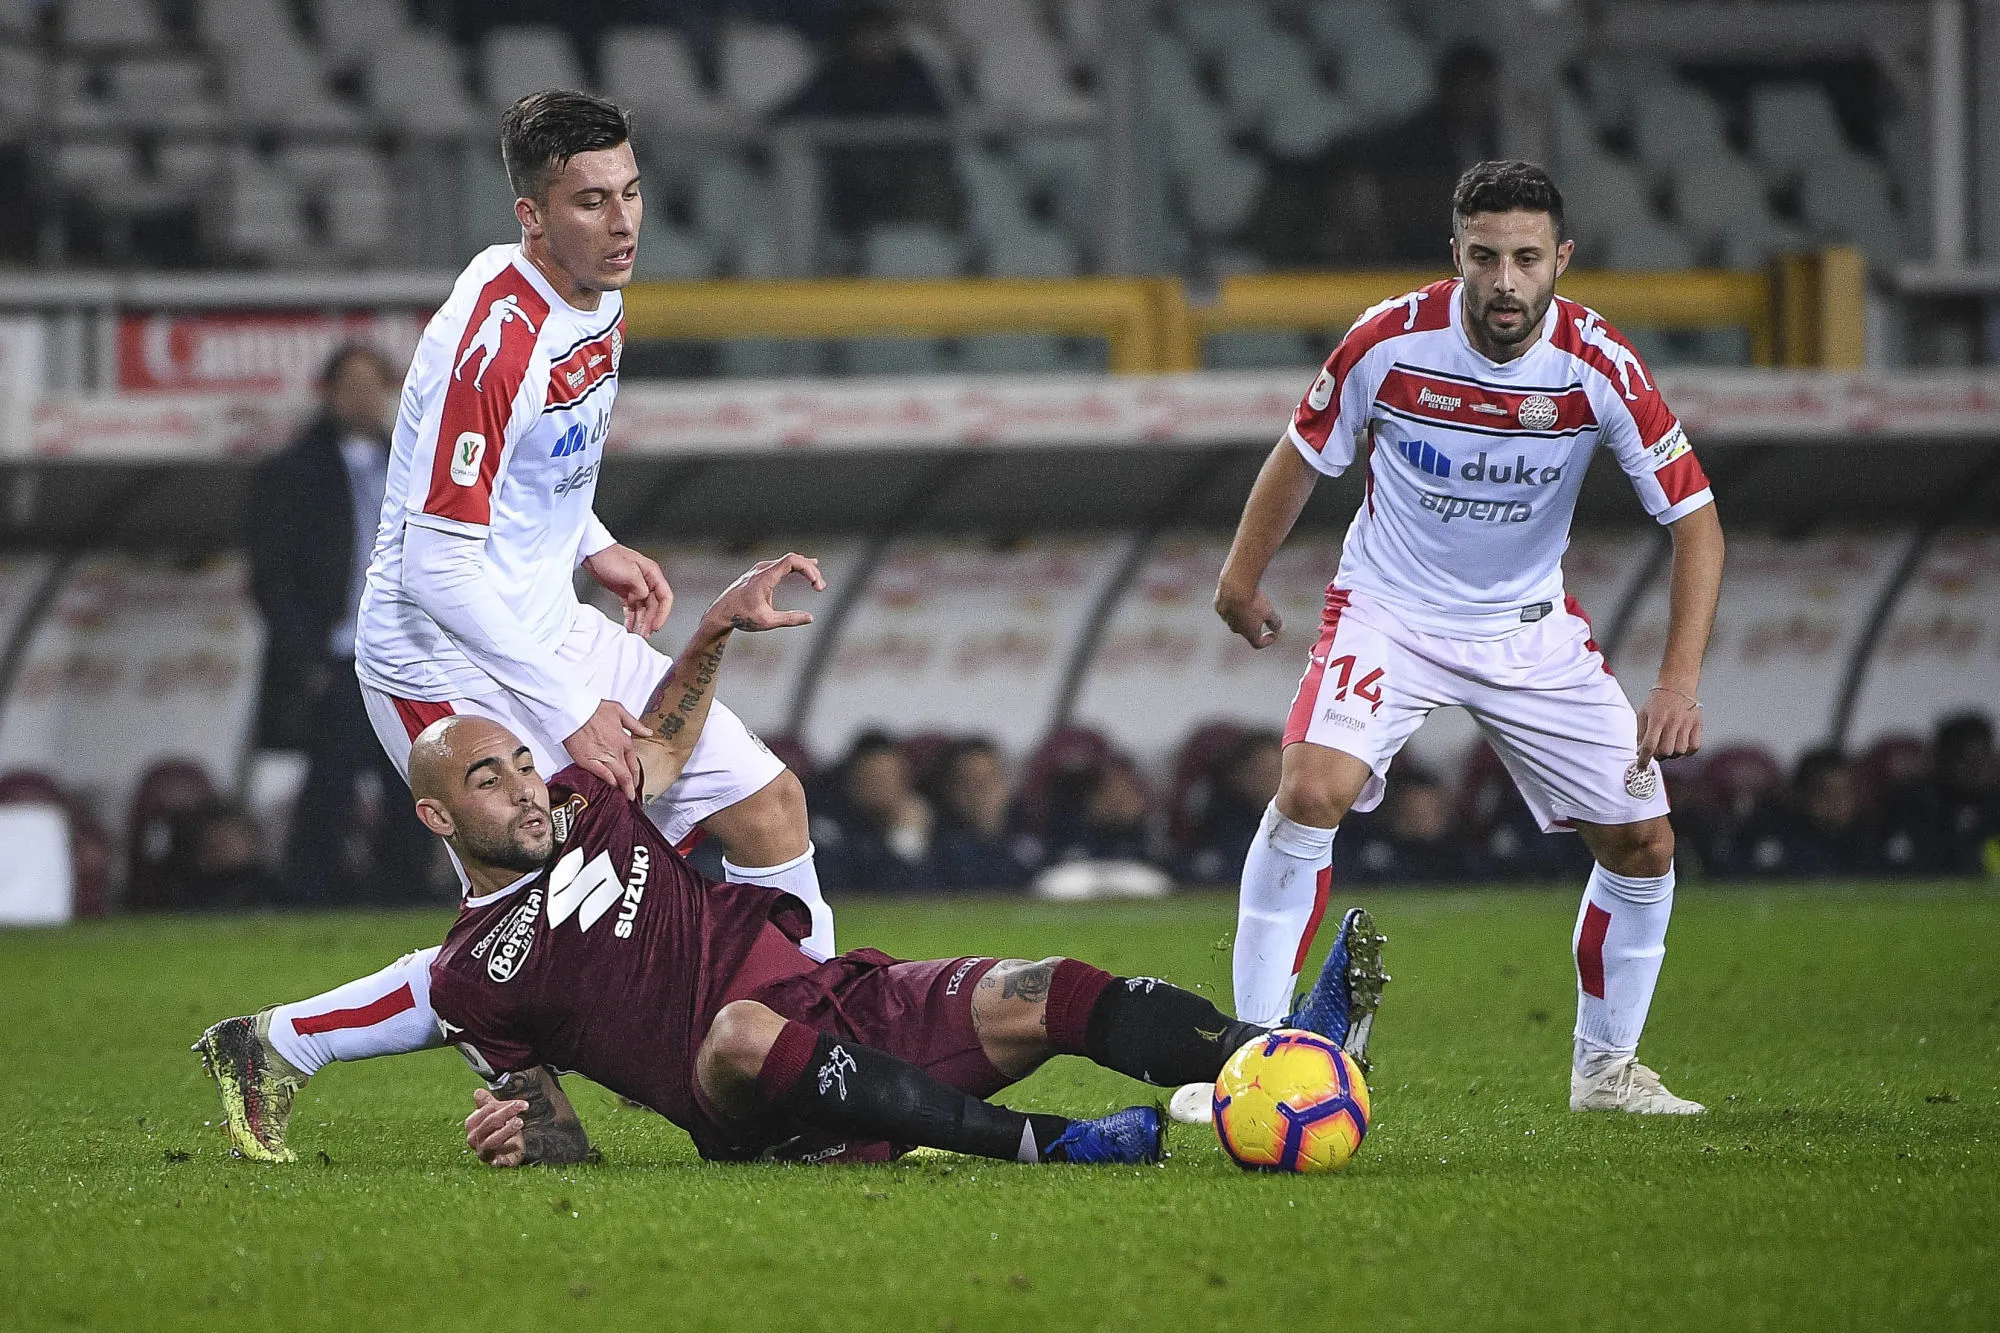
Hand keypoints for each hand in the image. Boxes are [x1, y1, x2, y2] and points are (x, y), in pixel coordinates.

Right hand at [466, 1087, 528, 1167]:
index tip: (520, 1102)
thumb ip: (489, 1103)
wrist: (509, 1150)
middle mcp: (473, 1139)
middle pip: (489, 1122)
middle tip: (524, 1106)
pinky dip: (506, 1152)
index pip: (486, 1110)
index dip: (503, 1104)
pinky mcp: (494, 1163)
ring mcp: (483, 1152)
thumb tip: (478, 1092)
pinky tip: (515, 1146)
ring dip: (507, 1130)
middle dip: (507, 1112)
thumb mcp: (497, 1114)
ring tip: (520, 1121)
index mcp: (472, 1124)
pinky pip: (499, 1159)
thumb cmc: (500, 1128)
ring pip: (492, 1141)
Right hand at [565, 699, 652, 799]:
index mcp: (624, 740)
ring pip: (617, 778)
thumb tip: (648, 732)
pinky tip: (611, 788)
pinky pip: (602, 776)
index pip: (634, 763)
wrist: (574, 711)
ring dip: (622, 789)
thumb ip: (635, 724)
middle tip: (632, 797)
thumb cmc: (594, 709)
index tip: (636, 782)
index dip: (636, 775)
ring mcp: (602, 758)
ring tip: (624, 797)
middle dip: (631, 787)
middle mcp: (615, 751)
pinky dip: (608, 783)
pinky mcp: (588, 762)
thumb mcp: (619, 711)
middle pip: (627, 774)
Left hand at [584, 543, 673, 636]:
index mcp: (652, 574)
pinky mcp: (625, 591)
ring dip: (641, 621)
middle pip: (654, 605)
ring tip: (638, 634)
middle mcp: (646, 581)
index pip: (665, 596)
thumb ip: (640, 588)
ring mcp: (635, 587)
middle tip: (644, 633)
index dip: (663, 613)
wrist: (591, 553)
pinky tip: (629, 625)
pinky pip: (632, 608)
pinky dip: (632, 617)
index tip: (656, 625)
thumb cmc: (609, 557)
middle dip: (650, 620)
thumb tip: (643, 599)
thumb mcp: (629, 572)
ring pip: (643, 608)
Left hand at [705, 553, 825, 633]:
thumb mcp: (767, 622)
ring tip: (817, 582)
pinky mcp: (760, 572)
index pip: (792, 560)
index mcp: (765, 577)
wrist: (721, 612)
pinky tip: (807, 569)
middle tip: (821, 588)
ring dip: (805, 570)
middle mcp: (763, 568)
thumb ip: (790, 619)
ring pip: (789, 561)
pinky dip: (797, 568)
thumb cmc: (741, 617)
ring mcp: (761, 568)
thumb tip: (811, 618)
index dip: (808, 568)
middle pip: (794, 559)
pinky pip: (782, 564)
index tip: (816, 584)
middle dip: (811, 571)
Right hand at [1215, 580, 1281, 648]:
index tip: (1272, 634)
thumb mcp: (1269, 612)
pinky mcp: (1219, 607)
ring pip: (1235, 618)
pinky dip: (1233, 604)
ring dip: (1242, 613)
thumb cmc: (1253, 601)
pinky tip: (1238, 594)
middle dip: (1254, 623)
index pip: (1258, 643)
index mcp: (1249, 633)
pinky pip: (1227, 608)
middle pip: (1246, 630)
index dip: (1267, 641)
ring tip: (1249, 599)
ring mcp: (1226, 618)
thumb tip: (1278, 628)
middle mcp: (1236, 628)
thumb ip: (1275, 622)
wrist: (1235, 587)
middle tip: (1261, 612)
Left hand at [1636, 686, 1702, 767]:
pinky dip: (1687, 751)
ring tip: (1670, 745)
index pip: (1649, 745)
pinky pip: (1694, 747)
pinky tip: (1681, 744)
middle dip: (1659, 756)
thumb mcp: (1643, 714)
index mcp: (1656, 719)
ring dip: (1673, 753)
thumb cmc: (1658, 701)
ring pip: (1680, 751)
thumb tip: (1640, 753)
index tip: (1641, 767)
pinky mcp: (1697, 724)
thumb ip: (1640, 734)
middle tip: (1657, 751)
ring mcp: (1686, 723)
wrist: (1677, 685)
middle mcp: (1672, 722)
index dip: (1644, 760)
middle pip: (1665, 751)